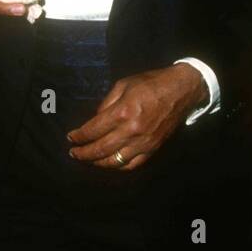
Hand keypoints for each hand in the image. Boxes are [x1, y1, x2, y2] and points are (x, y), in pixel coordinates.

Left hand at [66, 64, 206, 170]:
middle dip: (83, 153)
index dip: (79, 136)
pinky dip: (118, 167)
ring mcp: (143, 142)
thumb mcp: (123, 85)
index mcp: (122, 112)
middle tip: (73, 153)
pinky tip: (110, 163)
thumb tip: (95, 120)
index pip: (94, 130)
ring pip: (115, 161)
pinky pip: (132, 164)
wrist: (180, 90)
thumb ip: (106, 104)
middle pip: (101, 149)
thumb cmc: (150, 83)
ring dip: (98, 163)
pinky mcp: (153, 149)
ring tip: (88, 160)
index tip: (70, 138)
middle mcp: (131, 131)